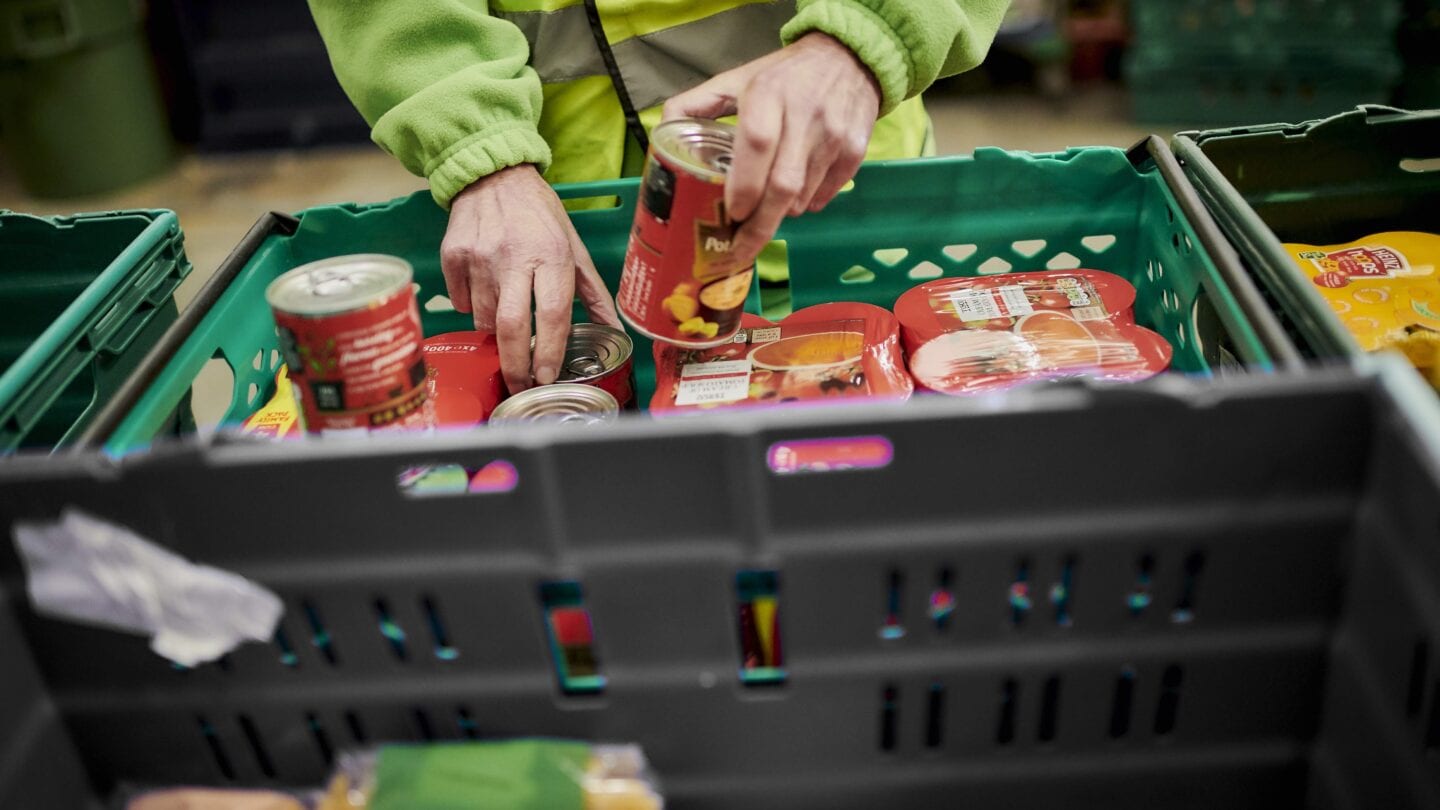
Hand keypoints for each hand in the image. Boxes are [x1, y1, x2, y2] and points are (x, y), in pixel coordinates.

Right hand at [441, 164, 620, 392]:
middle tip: (519, 385)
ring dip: (496, 333)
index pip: (551, 315)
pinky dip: (474, 309)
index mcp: (550, 254)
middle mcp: (513, 256)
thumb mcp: (574, 247)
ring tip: (507, 319)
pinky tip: (485, 293)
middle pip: (511, 327)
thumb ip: (594, 293)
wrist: (492, 174)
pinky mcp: (452, 256)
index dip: (548, 353)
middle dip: (514, 365)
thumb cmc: (539, 214)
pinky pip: (461, 303)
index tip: (546, 378)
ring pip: (484, 320)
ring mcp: (479, 257)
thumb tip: (615, 332)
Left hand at [662, 32, 880, 269]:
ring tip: (764, 214)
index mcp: (768, 94)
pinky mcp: (855, 150)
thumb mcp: (738, 79)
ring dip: (780, 214)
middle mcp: (805, 114)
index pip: (757, 146)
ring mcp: (834, 135)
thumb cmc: (783, 74)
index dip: (743, 186)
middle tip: (740, 247)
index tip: (731, 214)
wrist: (848, 57)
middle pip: (782, 185)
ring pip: (803, 197)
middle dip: (760, 225)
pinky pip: (825, 195)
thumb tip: (662, 134)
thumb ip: (696, 104)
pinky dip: (806, 205)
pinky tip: (794, 198)